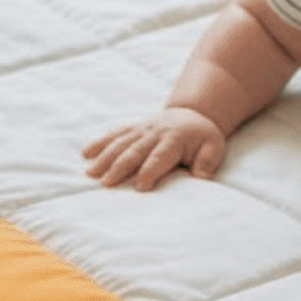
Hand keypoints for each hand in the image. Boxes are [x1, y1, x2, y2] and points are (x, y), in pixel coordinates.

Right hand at [82, 107, 226, 190]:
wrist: (192, 114)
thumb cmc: (203, 137)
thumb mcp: (214, 147)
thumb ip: (208, 162)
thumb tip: (200, 176)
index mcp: (174, 139)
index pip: (160, 157)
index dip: (150, 171)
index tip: (141, 187)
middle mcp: (154, 132)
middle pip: (134, 150)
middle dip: (120, 166)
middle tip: (106, 183)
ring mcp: (141, 128)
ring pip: (120, 142)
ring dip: (104, 157)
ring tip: (91, 172)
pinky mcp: (132, 127)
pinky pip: (114, 132)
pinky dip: (99, 141)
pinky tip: (85, 153)